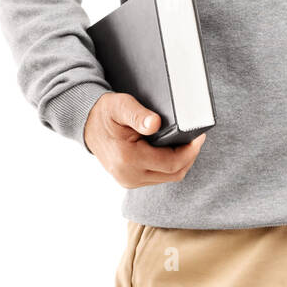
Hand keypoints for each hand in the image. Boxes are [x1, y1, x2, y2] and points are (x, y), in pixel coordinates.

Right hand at [83, 91, 206, 187]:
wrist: (87, 125)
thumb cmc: (105, 113)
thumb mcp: (120, 106)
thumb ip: (138, 115)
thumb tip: (155, 124)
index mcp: (128, 158)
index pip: (171, 163)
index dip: (190, 151)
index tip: (199, 136)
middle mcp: (128, 175)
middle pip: (174, 174)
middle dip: (189, 157)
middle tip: (197, 138)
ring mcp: (129, 181)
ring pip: (168, 178)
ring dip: (181, 162)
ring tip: (188, 142)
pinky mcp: (130, 181)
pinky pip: (158, 177)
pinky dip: (170, 165)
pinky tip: (174, 149)